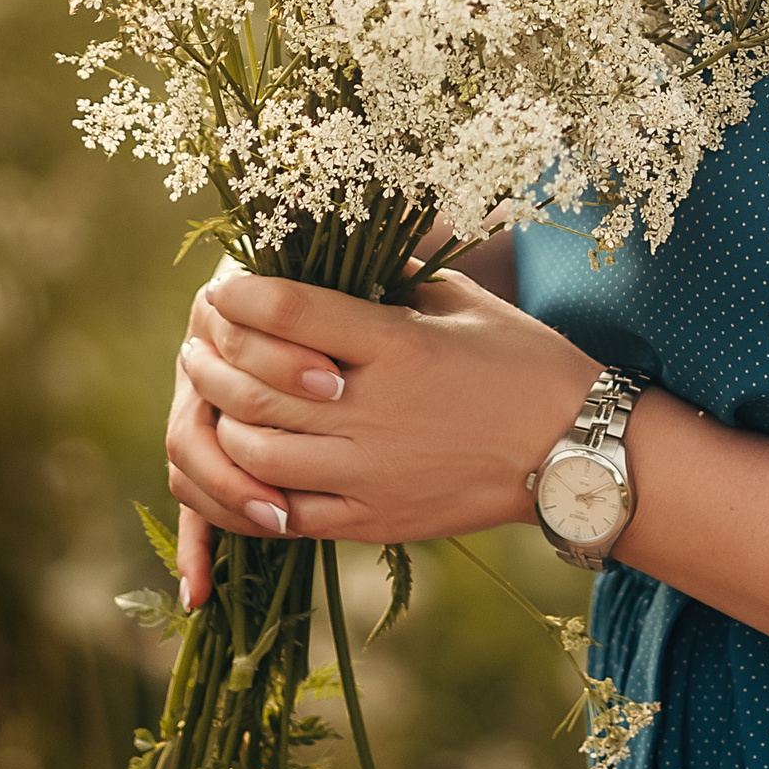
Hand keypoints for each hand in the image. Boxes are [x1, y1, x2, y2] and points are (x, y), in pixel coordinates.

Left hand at [167, 264, 600, 607]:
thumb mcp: (458, 300)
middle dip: (213, 360)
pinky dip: (250, 489)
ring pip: (258, 452)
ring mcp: (369, 473)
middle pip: (256, 386)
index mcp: (397, 345)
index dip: (241, 295)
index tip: (223, 285)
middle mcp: (374, 411)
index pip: (288, 312)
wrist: (572, 450)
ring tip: (212, 400)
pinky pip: (285, 513)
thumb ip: (390, 278)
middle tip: (196, 342)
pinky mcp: (371, 520)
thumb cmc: (518, 360)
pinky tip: (241, 463)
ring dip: (223, 422)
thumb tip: (331, 248)